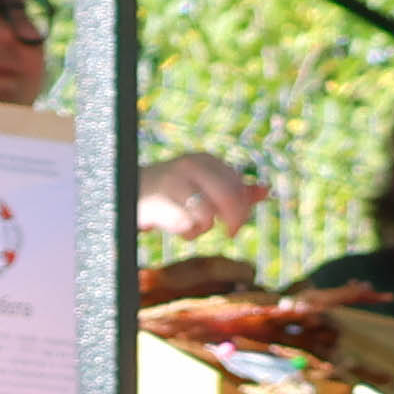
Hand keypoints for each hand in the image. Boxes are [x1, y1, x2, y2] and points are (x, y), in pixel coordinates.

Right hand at [134, 151, 261, 242]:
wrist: (127, 194)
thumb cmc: (168, 193)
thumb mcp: (202, 186)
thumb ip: (233, 189)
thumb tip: (265, 190)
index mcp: (203, 160)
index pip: (237, 184)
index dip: (244, 206)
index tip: (236, 223)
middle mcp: (189, 166)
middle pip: (229, 196)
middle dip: (235, 218)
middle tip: (232, 233)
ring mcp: (172, 183)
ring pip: (207, 213)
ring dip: (204, 227)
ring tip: (194, 228)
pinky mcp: (157, 203)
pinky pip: (186, 225)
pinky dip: (187, 233)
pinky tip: (178, 230)